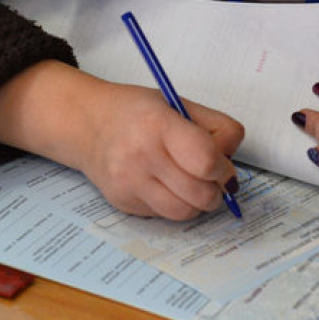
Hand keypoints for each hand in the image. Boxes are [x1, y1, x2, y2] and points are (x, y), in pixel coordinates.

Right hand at [79, 81, 243, 219]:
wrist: (88, 124)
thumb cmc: (137, 112)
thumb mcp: (180, 104)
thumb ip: (216, 127)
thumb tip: (230, 162)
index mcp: (158, 124)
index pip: (205, 160)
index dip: (223, 169)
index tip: (225, 167)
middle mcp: (140, 156)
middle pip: (199, 194)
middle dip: (216, 189)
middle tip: (214, 178)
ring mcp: (128, 183)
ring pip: (184, 212)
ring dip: (198, 202)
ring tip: (193, 183)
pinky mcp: (122, 203)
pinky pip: (164, 215)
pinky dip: (175, 204)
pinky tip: (166, 184)